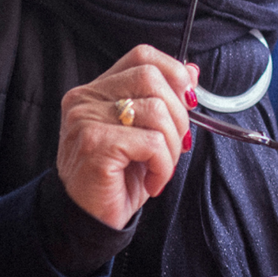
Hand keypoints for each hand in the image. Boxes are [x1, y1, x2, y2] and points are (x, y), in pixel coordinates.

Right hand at [56, 44, 198, 228]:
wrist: (89, 220)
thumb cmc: (118, 177)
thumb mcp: (147, 133)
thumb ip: (165, 99)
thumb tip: (192, 71)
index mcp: (96, 91)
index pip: (142, 56)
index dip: (173, 72)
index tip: (187, 100)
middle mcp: (85, 99)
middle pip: (151, 77)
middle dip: (178, 114)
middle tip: (175, 146)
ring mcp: (85, 120)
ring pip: (156, 110)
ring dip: (172, 146)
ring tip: (160, 168)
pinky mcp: (94, 144)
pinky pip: (152, 142)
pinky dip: (163, 165)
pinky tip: (152, 182)